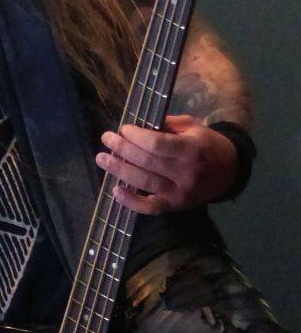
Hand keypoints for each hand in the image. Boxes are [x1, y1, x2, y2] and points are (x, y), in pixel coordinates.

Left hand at [96, 115, 238, 213]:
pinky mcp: (175, 206)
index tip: (122, 129)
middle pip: (147, 162)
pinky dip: (131, 202)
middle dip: (123, 150)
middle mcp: (185, 172)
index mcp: (192, 149)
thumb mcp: (193, 127)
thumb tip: (139, 126)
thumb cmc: (206, 145)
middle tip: (107, 140)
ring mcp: (180, 192)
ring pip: (145, 183)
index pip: (157, 144)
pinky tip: (115, 191)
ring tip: (103, 159)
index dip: (136, 137)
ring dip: (120, 171)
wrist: (229, 171)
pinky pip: (150, 207)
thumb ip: (168, 125)